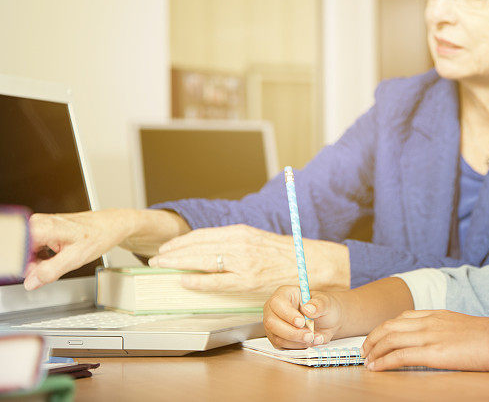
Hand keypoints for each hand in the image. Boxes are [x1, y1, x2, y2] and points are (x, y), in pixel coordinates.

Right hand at [24, 209, 189, 290]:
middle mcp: (38, 223)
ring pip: (25, 251)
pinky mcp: (43, 230)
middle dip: (28, 266)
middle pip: (19, 252)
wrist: (110, 225)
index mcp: (43, 227)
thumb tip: (31, 282)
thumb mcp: (76, 258)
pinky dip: (40, 258)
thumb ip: (51, 271)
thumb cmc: (98, 235)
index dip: (18, 265)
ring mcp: (40, 226)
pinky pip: (32, 248)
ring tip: (57, 262)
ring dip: (35, 263)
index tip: (25, 275)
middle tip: (45, 272)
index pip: (14, 249)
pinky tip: (55, 258)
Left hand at [148, 225, 349, 293]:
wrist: (308, 264)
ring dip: (179, 264)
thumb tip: (206, 247)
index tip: (166, 247)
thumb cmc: (282, 254)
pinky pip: (216, 280)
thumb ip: (233, 241)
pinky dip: (197, 280)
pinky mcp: (247, 280)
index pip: (203, 234)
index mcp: (241, 231)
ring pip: (203, 260)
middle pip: (198, 246)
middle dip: (173, 253)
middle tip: (156, 259)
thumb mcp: (256, 239)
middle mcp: (240, 243)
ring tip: (163, 267)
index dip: (181, 241)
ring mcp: (243, 262)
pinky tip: (184, 280)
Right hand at [263, 286, 344, 348]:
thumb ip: (318, 304)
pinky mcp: (278, 339)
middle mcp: (275, 309)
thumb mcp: (325, 302)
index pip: (277, 303)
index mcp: (284, 294)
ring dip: (296, 342)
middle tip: (309, 335)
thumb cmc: (323, 307)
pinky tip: (309, 342)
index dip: (288, 314)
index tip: (302, 322)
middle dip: (291, 332)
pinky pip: (282, 347)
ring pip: (277, 337)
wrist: (327, 321)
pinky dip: (297, 347)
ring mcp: (274, 325)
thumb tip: (307, 309)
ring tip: (313, 338)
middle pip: (272, 322)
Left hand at [361, 310, 488, 371]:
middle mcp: (428, 322)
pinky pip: (399, 356)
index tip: (378, 337)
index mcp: (436, 314)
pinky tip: (376, 368)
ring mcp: (428, 336)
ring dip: (374, 350)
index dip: (385, 327)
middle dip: (373, 338)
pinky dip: (383, 362)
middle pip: (389, 326)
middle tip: (365, 350)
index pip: (402, 316)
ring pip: (389, 339)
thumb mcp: (463, 326)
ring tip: (366, 361)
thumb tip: (443, 342)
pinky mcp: (431, 352)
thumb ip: (447, 330)